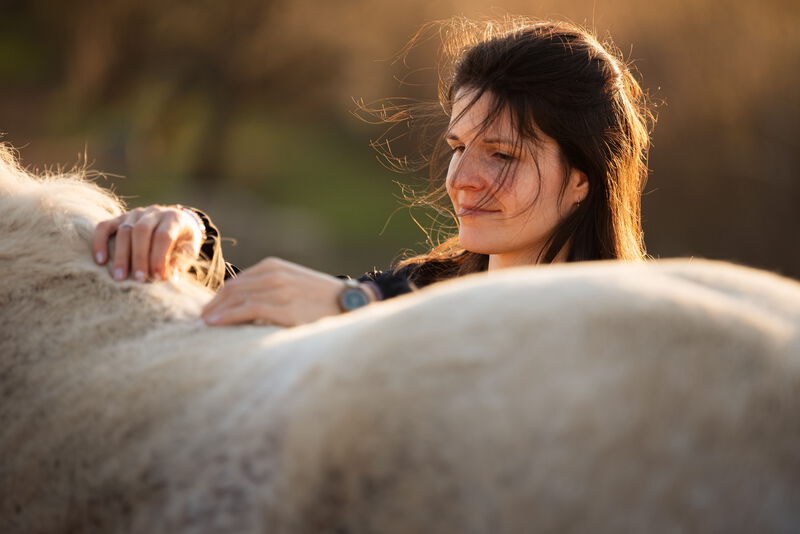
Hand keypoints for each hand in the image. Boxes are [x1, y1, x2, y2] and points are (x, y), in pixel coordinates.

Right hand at [93, 205, 203, 280]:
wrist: (179, 223)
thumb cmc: (183, 243)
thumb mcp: (188, 252)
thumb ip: (179, 262)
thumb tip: (166, 277)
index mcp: (174, 219)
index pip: (163, 236)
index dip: (158, 257)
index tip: (156, 277)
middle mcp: (154, 212)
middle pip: (141, 232)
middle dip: (139, 257)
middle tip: (137, 279)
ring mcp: (135, 213)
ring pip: (124, 231)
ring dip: (121, 256)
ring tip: (119, 277)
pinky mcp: (119, 218)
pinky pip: (104, 227)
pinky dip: (100, 242)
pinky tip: (100, 261)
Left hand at [201, 257, 347, 326]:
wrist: (349, 304)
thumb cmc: (322, 299)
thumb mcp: (295, 284)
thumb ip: (273, 287)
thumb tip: (247, 304)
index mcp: (275, 266)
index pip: (238, 280)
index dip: (220, 296)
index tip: (210, 310)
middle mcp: (274, 274)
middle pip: (232, 288)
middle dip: (213, 304)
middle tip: (201, 319)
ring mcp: (278, 289)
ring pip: (235, 298)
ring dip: (216, 311)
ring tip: (204, 325)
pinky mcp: (282, 306)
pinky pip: (246, 310)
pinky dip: (227, 317)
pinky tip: (215, 324)